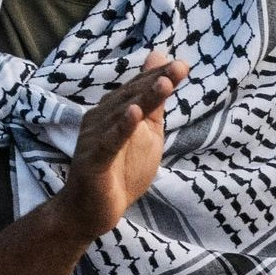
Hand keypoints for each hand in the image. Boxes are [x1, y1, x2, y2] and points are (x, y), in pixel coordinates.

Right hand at [55, 52, 186, 238]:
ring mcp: (94, 138)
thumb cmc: (121, 171)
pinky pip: (109, 141)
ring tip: (163, 83)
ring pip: (121, 115)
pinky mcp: (93, 159)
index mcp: (112, 112)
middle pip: (131, 97)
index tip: (182, 64)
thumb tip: (162, 67)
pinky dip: (121, 127)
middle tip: (177, 67)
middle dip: (155, 81)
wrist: (92, 210)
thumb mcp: (147, 136)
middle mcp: (99, 119)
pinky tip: (134, 114)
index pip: (138, 89)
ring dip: (142, 98)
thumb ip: (154, 103)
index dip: (159, 76)